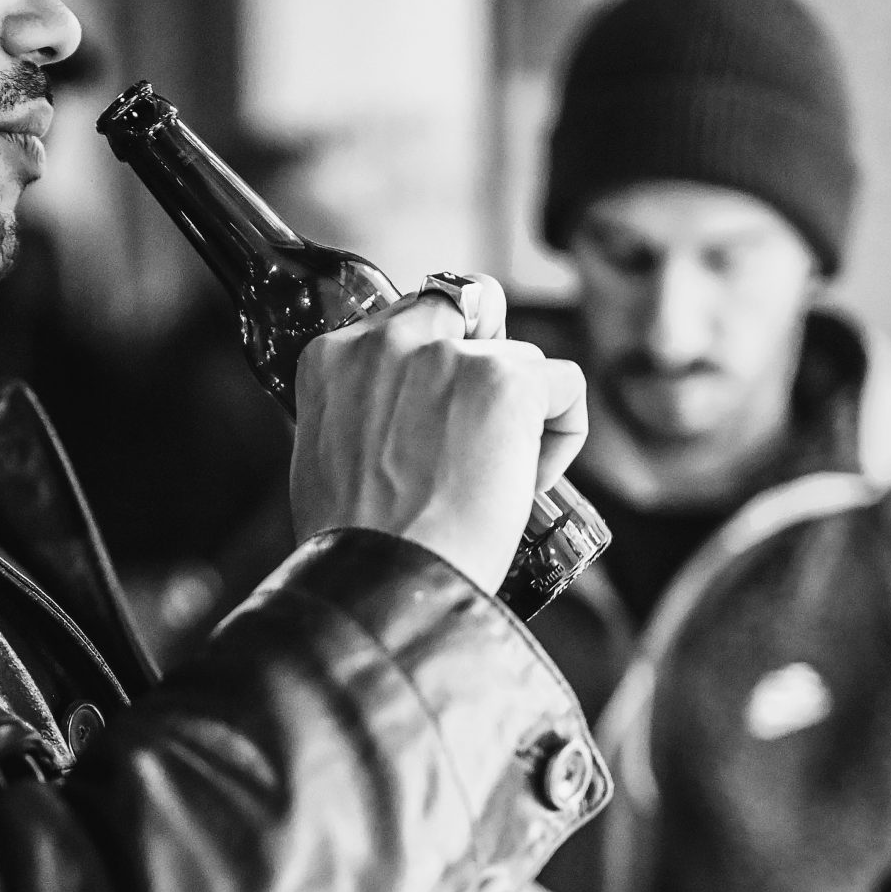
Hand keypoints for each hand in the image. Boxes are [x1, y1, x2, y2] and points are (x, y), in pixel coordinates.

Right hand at [290, 275, 589, 592]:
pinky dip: (563, 434)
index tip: (434, 422)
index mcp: (331, 358)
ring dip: (520, 415)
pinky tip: (532, 484)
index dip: (429, 370)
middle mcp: (385, 341)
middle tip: (485, 424)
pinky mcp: (505, 380)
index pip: (402, 323)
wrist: (387, 586)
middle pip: (466, 305)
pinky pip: (565, 384)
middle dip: (485, 355)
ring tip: (494, 485)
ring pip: (518, 357)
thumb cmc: (357, 551)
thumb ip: (359, 416)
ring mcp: (447, 356)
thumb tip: (399, 425)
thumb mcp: (325, 461)